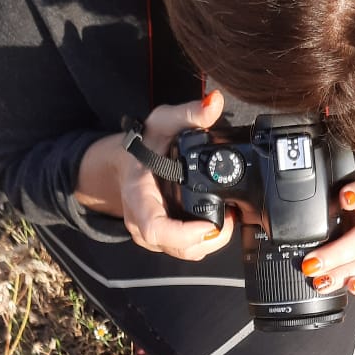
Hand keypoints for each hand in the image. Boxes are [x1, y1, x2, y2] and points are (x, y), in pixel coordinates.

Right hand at [119, 88, 237, 261]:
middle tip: (231, 218)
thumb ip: (188, 112)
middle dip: (209, 240)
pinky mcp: (163, 239)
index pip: (155, 229)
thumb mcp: (162, 122)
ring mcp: (152, 235)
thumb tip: (214, 102)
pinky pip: (185, 249)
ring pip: (184, 253)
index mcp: (138, 198)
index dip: (184, 234)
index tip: (210, 225)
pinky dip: (205, 239)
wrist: (123, 163)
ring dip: (210, 241)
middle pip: (177, 249)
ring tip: (228, 218)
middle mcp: (141, 222)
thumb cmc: (140, 145)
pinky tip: (217, 221)